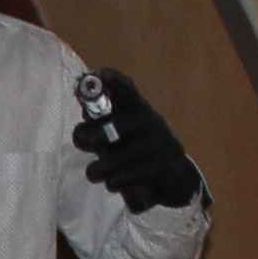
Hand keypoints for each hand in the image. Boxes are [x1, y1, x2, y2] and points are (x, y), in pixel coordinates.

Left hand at [70, 67, 205, 213]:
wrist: (176, 178)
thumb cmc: (137, 148)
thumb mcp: (120, 130)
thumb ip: (100, 117)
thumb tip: (81, 96)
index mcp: (138, 108)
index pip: (126, 89)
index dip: (112, 80)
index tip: (98, 75)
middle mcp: (151, 122)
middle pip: (115, 125)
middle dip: (89, 135)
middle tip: (81, 141)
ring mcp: (159, 145)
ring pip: (116, 160)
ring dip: (98, 170)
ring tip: (95, 172)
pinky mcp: (162, 169)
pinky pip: (126, 179)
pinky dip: (115, 183)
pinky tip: (115, 182)